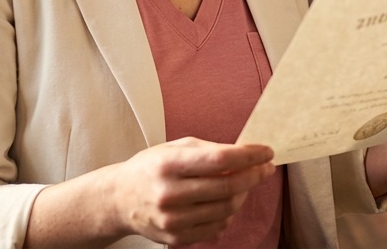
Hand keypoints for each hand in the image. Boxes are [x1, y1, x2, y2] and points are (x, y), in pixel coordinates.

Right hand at [106, 137, 274, 244]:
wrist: (119, 199)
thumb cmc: (151, 168)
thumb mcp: (175, 148)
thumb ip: (210, 150)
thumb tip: (246, 154)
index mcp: (169, 164)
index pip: (220, 159)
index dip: (249, 155)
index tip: (266, 151)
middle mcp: (170, 194)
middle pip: (228, 186)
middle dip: (254, 175)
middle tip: (266, 168)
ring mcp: (173, 220)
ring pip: (227, 209)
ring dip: (243, 194)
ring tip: (244, 183)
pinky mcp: (177, 238)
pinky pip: (217, 226)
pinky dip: (228, 212)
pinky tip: (225, 200)